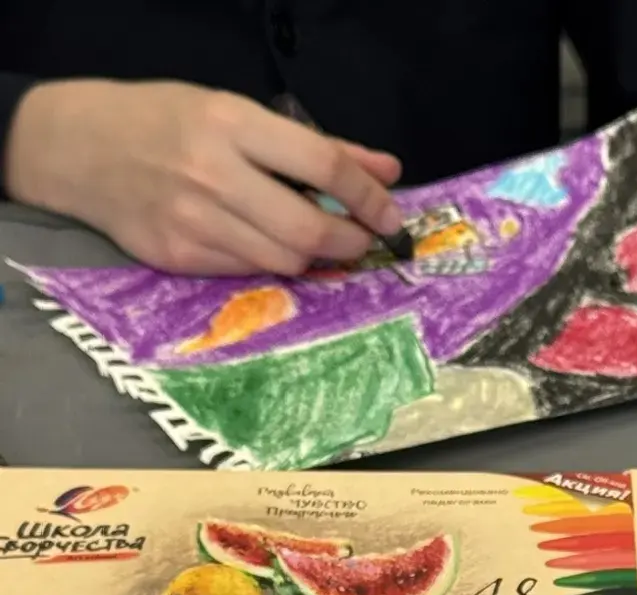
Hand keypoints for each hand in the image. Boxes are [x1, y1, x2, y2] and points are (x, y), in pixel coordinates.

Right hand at [4, 80, 404, 274]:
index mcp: (230, 125)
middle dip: (348, 242)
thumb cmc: (165, 121)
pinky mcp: (179, 258)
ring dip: (312, 257)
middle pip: (308, 229)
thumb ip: (315, 146)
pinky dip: (269, 263)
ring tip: (315, 241)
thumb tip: (387, 171)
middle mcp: (213, 175)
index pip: (323, 167)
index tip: (390, 215)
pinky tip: (266, 245)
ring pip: (282, 260)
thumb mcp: (236, 112)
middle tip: (360, 241)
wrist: (80, 149)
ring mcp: (193, 222)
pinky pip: (247, 272)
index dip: (368, 197)